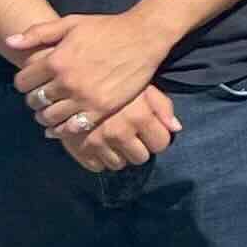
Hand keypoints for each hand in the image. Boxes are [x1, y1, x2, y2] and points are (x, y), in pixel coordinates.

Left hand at [18, 9, 165, 129]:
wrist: (142, 37)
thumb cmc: (106, 28)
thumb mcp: (71, 23)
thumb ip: (38, 33)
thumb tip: (9, 42)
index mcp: (56, 60)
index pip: (23, 82)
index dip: (23, 82)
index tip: (30, 82)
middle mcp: (67, 82)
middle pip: (35, 101)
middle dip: (34, 100)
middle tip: (40, 98)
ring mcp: (85, 98)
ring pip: (50, 117)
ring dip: (45, 116)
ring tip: (48, 112)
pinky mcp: (101, 109)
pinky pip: (73, 127)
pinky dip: (62, 130)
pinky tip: (60, 127)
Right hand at [62, 87, 177, 170]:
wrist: (71, 80)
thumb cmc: (113, 80)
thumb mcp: (142, 86)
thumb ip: (162, 106)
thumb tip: (176, 128)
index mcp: (138, 116)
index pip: (161, 144)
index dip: (157, 138)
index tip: (149, 131)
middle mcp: (119, 132)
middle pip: (141, 158)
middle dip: (138, 147)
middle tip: (130, 134)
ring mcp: (98, 143)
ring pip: (119, 164)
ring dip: (118, 154)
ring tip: (113, 138)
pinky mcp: (79, 149)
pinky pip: (97, 167)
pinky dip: (99, 157)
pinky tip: (98, 143)